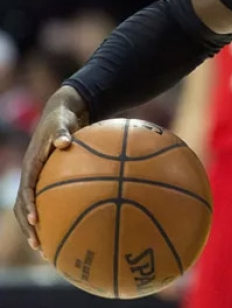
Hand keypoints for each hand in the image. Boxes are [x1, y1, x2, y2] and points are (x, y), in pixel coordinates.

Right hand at [14, 86, 86, 252]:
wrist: (63, 115)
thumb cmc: (63, 119)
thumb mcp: (62, 122)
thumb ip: (62, 132)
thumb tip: (64, 142)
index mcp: (32, 164)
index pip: (26, 189)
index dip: (29, 205)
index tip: (35, 219)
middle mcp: (32, 175)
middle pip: (24, 207)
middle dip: (29, 227)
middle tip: (38, 245)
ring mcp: (39, 180)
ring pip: (34, 210)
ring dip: (38, 230)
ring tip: (47, 251)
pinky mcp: (49, 182)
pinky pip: (50, 203)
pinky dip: (56, 218)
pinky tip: (71, 232)